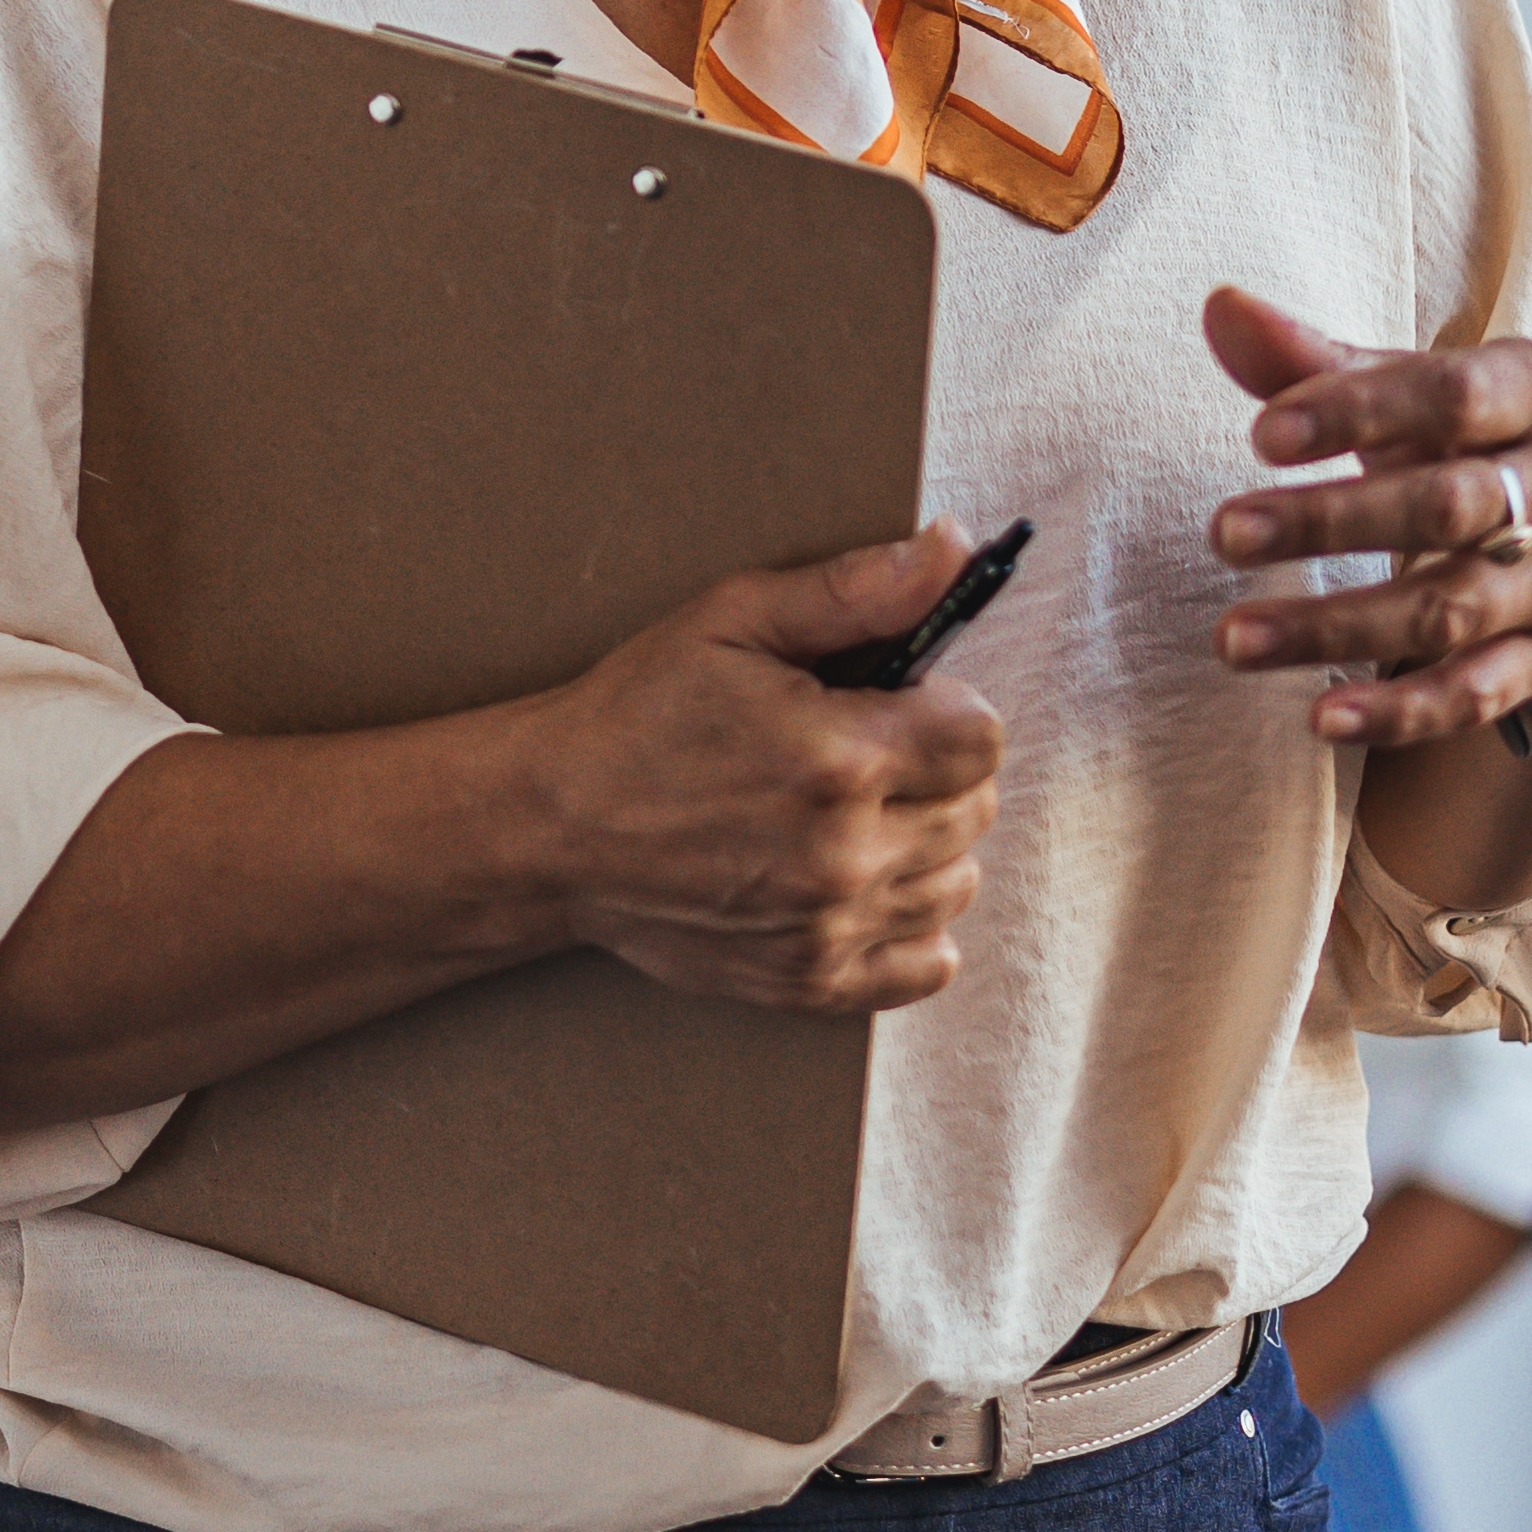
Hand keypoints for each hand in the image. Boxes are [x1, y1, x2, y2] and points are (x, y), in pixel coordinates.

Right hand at [508, 527, 1011, 1016]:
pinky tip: (863, 885)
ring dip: (928, 844)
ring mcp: (829, 926)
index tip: (900, 703)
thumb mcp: (732, 621)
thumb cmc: (636, 713)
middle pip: (975, 808)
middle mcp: (845, 852)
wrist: (549, 829)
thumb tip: (953, 550)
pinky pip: (927, 964)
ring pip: (958, 883)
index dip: (947, 706)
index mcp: (839, 756)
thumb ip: (854, 591)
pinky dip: (914, 927)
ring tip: (859, 814)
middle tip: (867, 752)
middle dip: (937, 769)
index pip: (982, 736)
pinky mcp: (810, 980)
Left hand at [1200, 288, 1531, 749]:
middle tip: (1226, 533)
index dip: (1355, 412)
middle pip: (1444, 506)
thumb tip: (1220, 308)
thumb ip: (1323, 360)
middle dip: (1331, 522)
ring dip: (1336, 627)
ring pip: (1449, 609)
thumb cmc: (1492, 440)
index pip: (1448, 396)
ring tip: (1234, 638)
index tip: (1263, 434)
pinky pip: (1478, 693)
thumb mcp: (1432, 389)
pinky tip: (1322, 716)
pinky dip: (1403, 711)